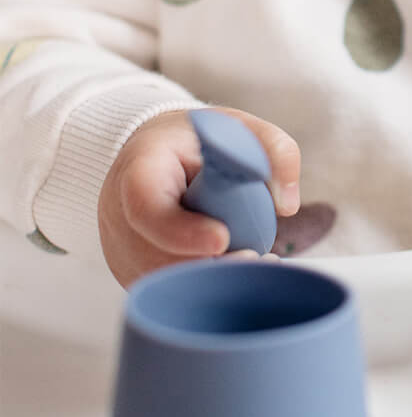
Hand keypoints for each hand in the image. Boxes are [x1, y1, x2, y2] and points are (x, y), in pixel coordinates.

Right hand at [98, 108, 300, 287]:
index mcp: (141, 168)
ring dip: (208, 280)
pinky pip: (163, 289)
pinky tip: (234, 273)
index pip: (146, 207)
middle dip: (208, 264)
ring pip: (160, 279)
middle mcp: (118, 213)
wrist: (159, 154)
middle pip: (155, 256)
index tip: (223, 238)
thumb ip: (274, 150)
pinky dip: (199, 288)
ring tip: (252, 263)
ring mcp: (121, 247)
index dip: (181, 231)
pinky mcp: (132, 270)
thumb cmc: (201, 141)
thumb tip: (286, 205)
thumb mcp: (240, 127)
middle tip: (254, 258)